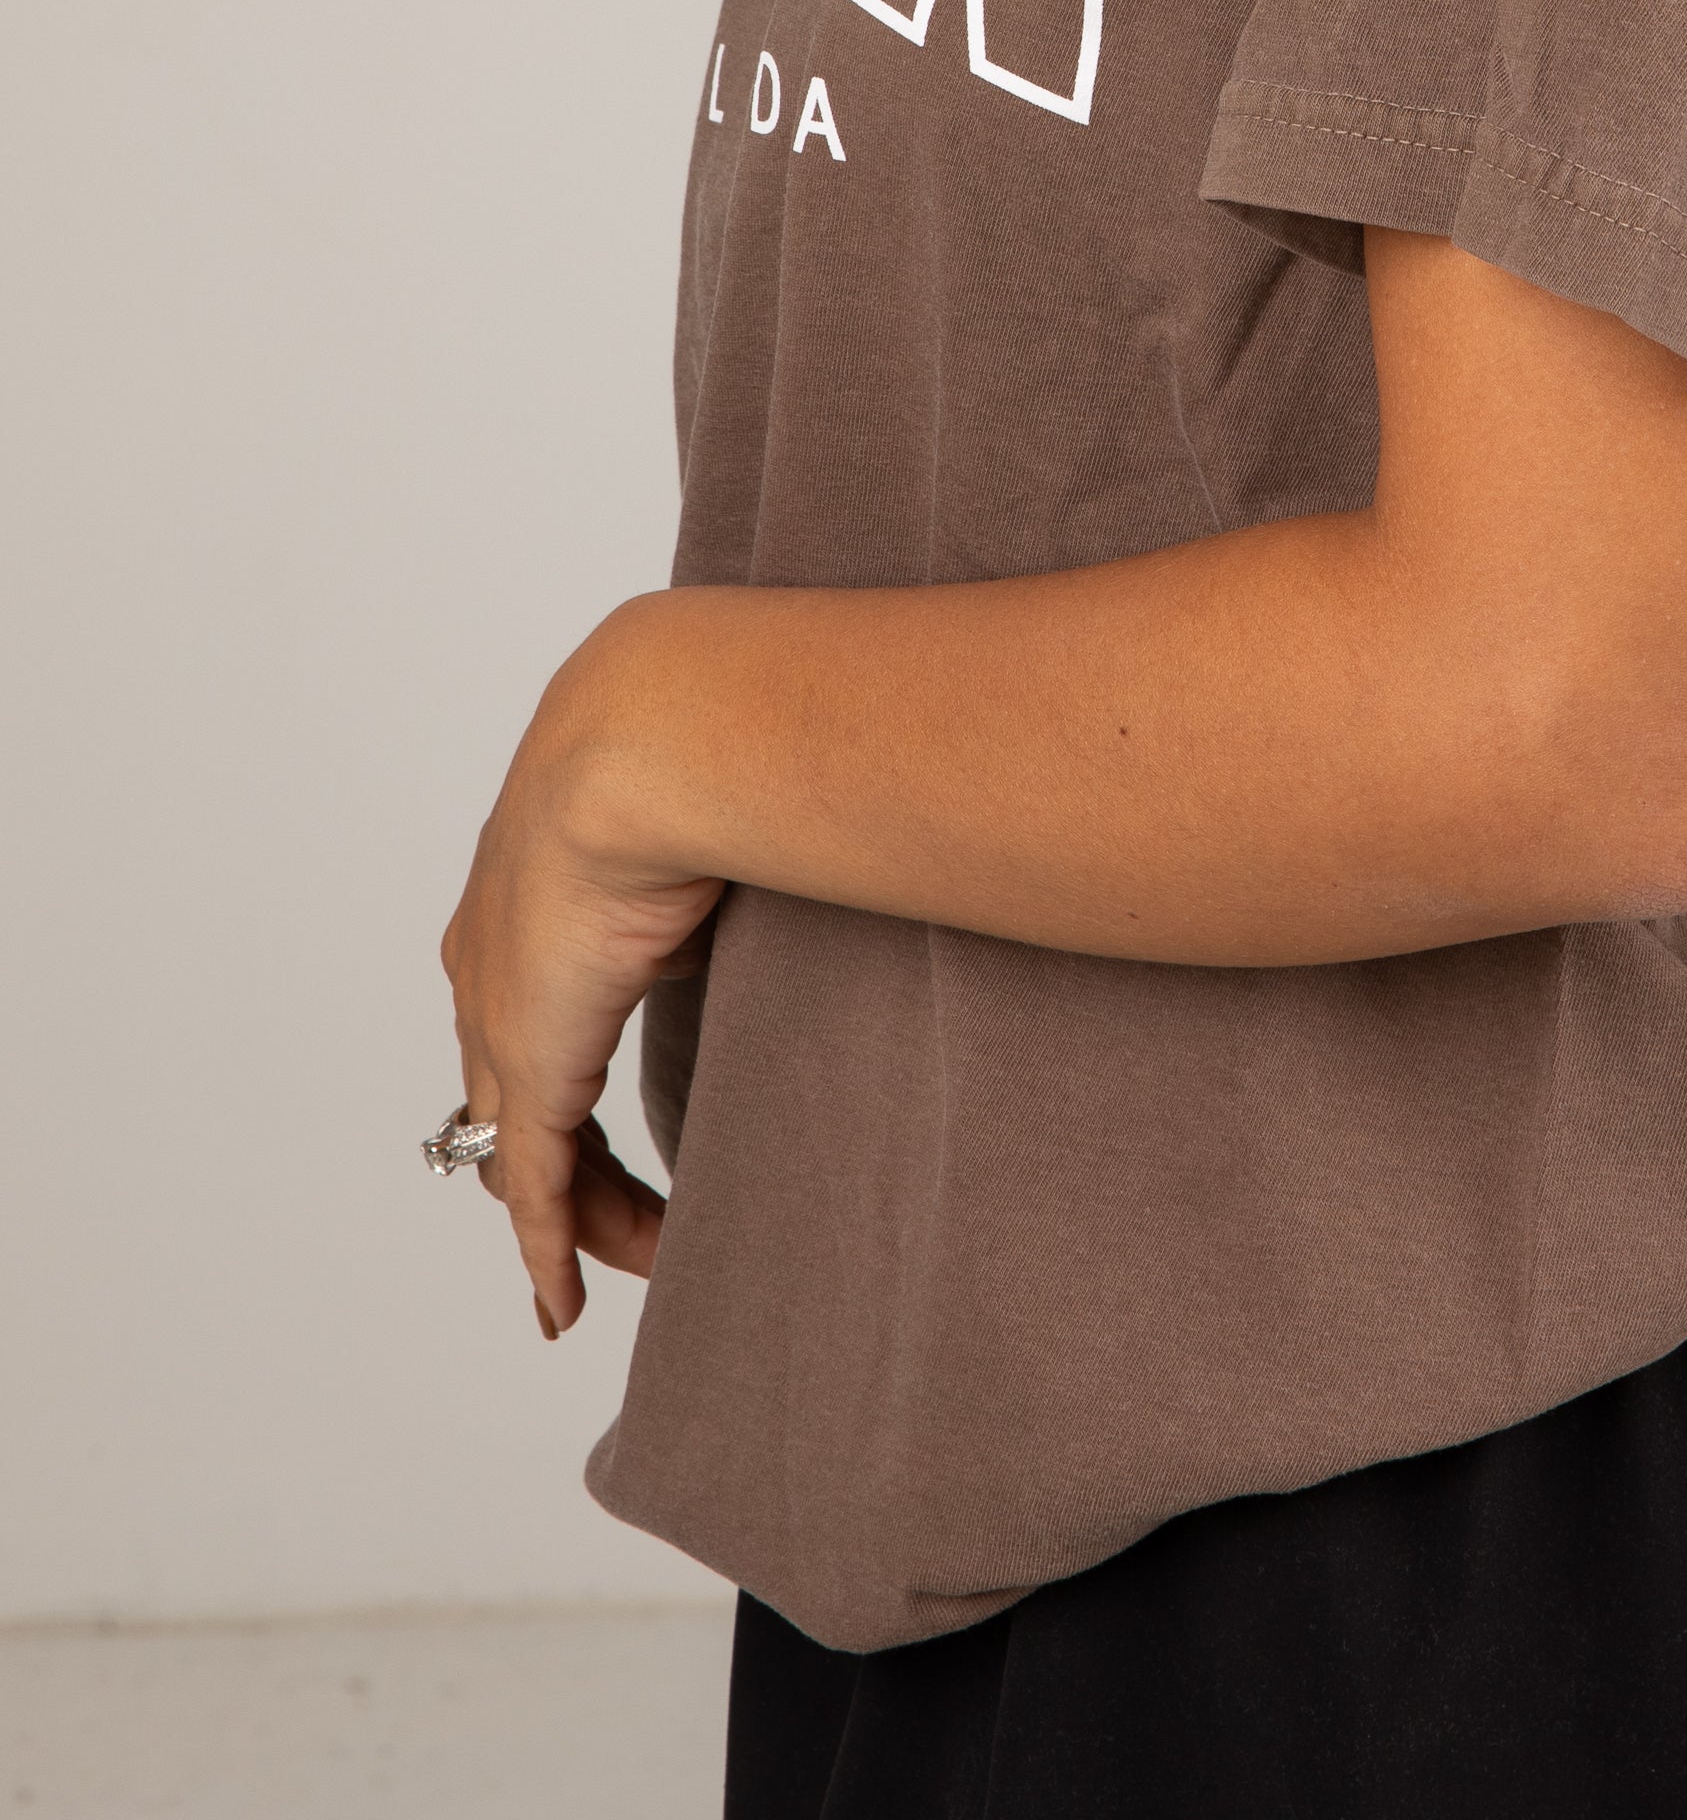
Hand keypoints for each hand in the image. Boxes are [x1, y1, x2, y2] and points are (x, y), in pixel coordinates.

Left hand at [439, 640, 722, 1336]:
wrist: (650, 734)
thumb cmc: (705, 734)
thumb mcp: (720, 804)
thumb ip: (748, 846)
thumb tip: (841, 825)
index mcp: (529, 885)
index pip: (538, 1005)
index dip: (571, 1071)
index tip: (615, 1118)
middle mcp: (493, 958)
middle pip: (519, 1094)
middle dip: (573, 1161)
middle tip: (635, 1215)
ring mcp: (501, 1014)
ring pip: (526, 1149)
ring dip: (581, 1213)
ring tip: (639, 1257)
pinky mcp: (530, 1063)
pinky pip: (532, 1186)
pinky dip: (547, 1248)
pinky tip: (562, 1303)